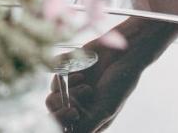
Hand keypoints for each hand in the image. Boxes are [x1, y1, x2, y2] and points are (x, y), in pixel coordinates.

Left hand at [45, 18, 177, 132]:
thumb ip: (87, 124)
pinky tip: (81, 70)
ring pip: (53, 93)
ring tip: (83, 80)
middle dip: (63, 104)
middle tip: (78, 97)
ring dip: (67, 87)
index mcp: (87, 119)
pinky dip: (65, 70)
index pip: (64, 127)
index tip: (74, 112)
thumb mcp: (106, 107)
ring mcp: (71, 87)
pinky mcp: (67, 70)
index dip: (62, 121)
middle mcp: (77, 105)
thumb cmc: (120, 83)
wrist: (124, 52)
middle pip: (54, 110)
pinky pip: (55, 71)